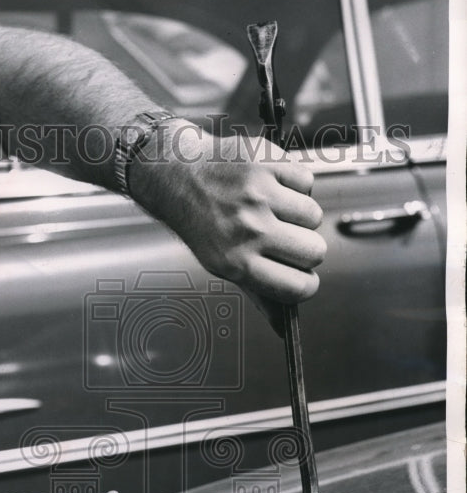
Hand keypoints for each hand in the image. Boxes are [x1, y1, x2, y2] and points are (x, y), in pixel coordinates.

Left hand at [131, 125, 326, 330]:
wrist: (177, 174)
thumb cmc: (203, 224)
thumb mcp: (221, 265)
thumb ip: (257, 294)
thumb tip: (284, 328)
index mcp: (237, 264)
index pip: (299, 288)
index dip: (306, 283)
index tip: (303, 275)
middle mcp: (249, 232)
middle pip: (315, 251)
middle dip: (307, 247)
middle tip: (286, 238)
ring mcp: (258, 197)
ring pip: (314, 216)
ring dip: (300, 213)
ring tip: (275, 208)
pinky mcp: (266, 164)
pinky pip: (307, 182)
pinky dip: (295, 183)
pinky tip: (272, 184)